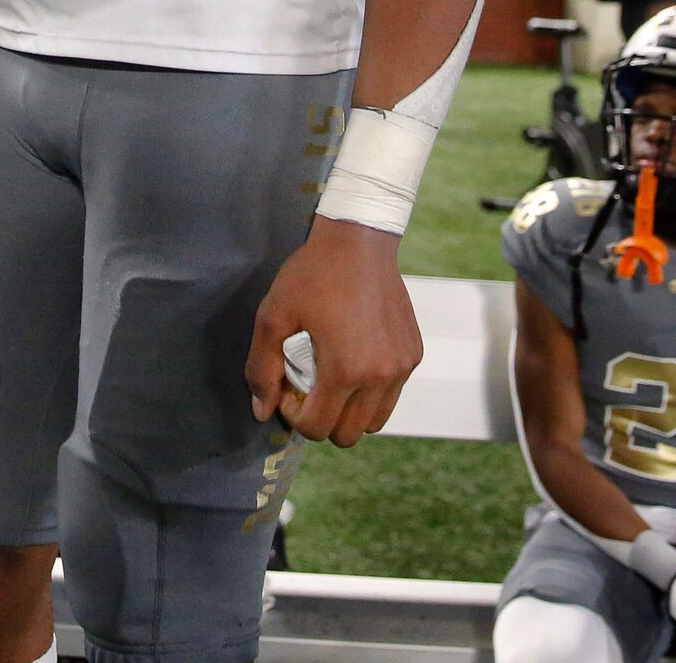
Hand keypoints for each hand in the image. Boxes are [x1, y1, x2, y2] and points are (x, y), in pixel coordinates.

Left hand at [245, 218, 421, 447]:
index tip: (287, 390)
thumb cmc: (312, 275)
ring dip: (350, 413)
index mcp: (344, 370)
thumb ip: (262, 369)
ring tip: (332, 382)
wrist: (359, 239)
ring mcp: (401, 366)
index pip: (317, 428)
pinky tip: (354, 360)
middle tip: (308, 389)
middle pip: (349, 435)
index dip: (294, 417)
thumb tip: (262, 411)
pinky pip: (392, 393)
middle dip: (322, 421)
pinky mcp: (413, 353)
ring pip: (375, 421)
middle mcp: (379, 375)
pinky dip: (372, 392)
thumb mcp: (273, 317)